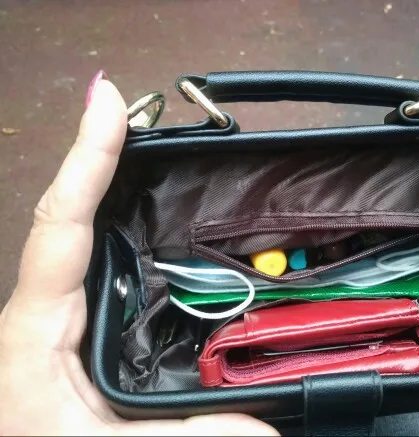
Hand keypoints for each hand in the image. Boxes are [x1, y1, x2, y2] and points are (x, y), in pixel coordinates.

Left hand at [0, 71, 277, 435]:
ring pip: (86, 234)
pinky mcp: (84, 325)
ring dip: (112, 185)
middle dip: (98, 154)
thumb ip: (192, 433)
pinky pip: (103, 262)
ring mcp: (65, 313)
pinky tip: (156, 214)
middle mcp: (47, 308)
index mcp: (34, 331)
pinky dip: (127, 227)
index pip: (59, 226)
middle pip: (69, 213)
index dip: (86, 159)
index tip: (108, 102)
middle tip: (136, 109)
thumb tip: (266, 424)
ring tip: (148, 144)